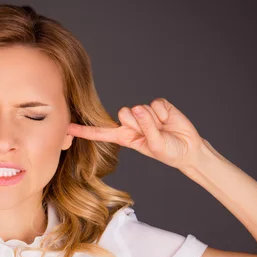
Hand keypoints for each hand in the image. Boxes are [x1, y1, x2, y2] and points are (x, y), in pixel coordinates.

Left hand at [66, 98, 204, 169]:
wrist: (189, 149)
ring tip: (163, 128)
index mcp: (125, 136)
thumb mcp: (154, 146)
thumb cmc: (169, 151)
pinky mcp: (158, 105)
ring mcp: (144, 113)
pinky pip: (156, 104)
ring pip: (140, 108)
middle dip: (138, 122)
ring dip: (154, 120)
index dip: (84, 131)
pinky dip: (164, 113)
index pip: (101, 133)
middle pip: (123, 113)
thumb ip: (146, 129)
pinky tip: (168, 120)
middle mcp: (132, 123)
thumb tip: (139, 108)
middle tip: (152, 132)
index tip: (66, 128)